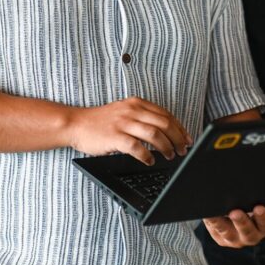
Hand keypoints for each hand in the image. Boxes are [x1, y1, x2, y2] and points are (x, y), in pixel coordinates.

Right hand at [67, 97, 191, 164]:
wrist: (76, 124)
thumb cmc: (101, 122)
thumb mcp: (124, 112)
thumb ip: (143, 118)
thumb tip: (166, 133)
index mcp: (137, 103)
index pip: (166, 115)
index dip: (180, 128)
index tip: (188, 139)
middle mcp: (132, 110)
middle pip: (164, 124)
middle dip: (178, 138)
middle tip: (183, 150)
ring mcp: (123, 123)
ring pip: (154, 134)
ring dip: (166, 147)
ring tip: (170, 156)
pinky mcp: (114, 136)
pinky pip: (136, 147)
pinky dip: (146, 155)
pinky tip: (150, 161)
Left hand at [202, 203, 264, 247]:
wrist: (235, 205)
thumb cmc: (258, 202)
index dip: (263, 217)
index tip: (260, 207)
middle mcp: (250, 235)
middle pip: (248, 232)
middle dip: (244, 223)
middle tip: (237, 211)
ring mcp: (233, 237)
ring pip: (230, 233)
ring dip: (226, 223)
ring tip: (223, 212)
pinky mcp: (218, 235)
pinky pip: (214, 229)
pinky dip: (212, 221)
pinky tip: (209, 212)